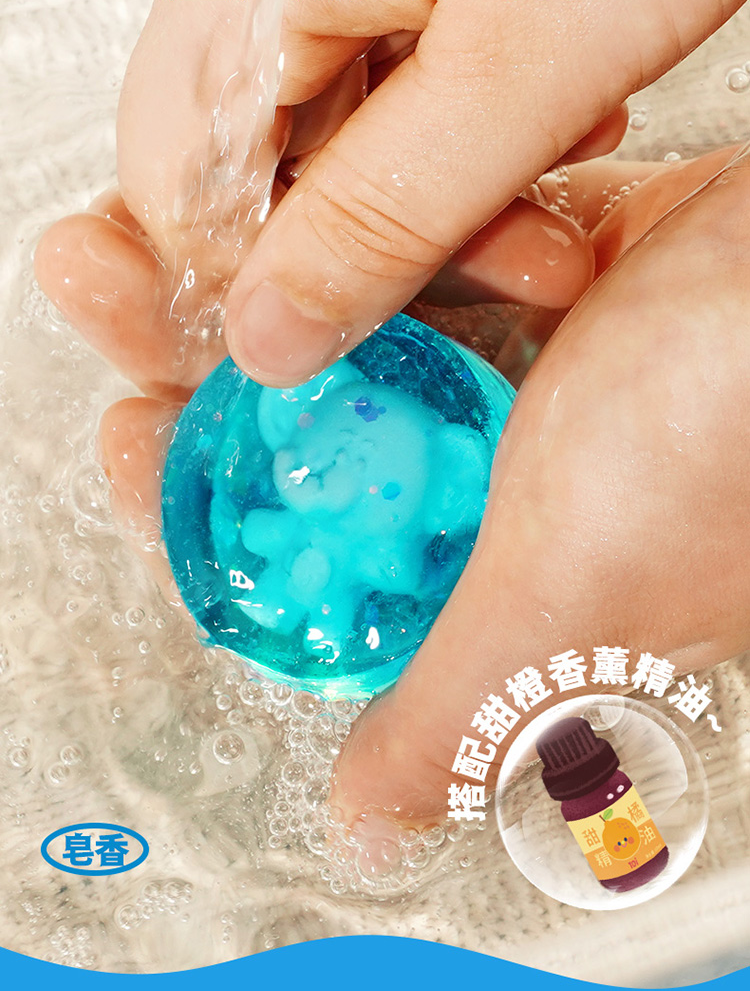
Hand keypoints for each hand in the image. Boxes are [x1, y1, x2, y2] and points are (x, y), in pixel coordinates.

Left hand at [35, 133, 743, 836]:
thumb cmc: (733, 434)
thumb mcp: (571, 592)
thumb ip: (459, 710)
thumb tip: (371, 818)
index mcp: (486, 557)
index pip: (297, 541)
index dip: (193, 489)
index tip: (123, 417)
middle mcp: (502, 464)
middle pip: (306, 411)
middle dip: (198, 341)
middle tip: (107, 270)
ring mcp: (538, 359)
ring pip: (366, 310)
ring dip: (296, 259)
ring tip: (212, 203)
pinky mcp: (573, 262)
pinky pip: (455, 233)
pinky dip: (442, 221)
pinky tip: (444, 210)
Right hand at [114, 0, 749, 388]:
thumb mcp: (521, 63)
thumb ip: (388, 214)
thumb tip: (273, 333)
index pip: (185, 170)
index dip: (274, 269)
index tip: (361, 322)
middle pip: (266, 143)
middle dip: (394, 222)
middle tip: (508, 250)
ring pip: (340, 109)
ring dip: (451, 172)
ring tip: (559, 152)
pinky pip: (390, 55)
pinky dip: (467, 107)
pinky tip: (557, 95)